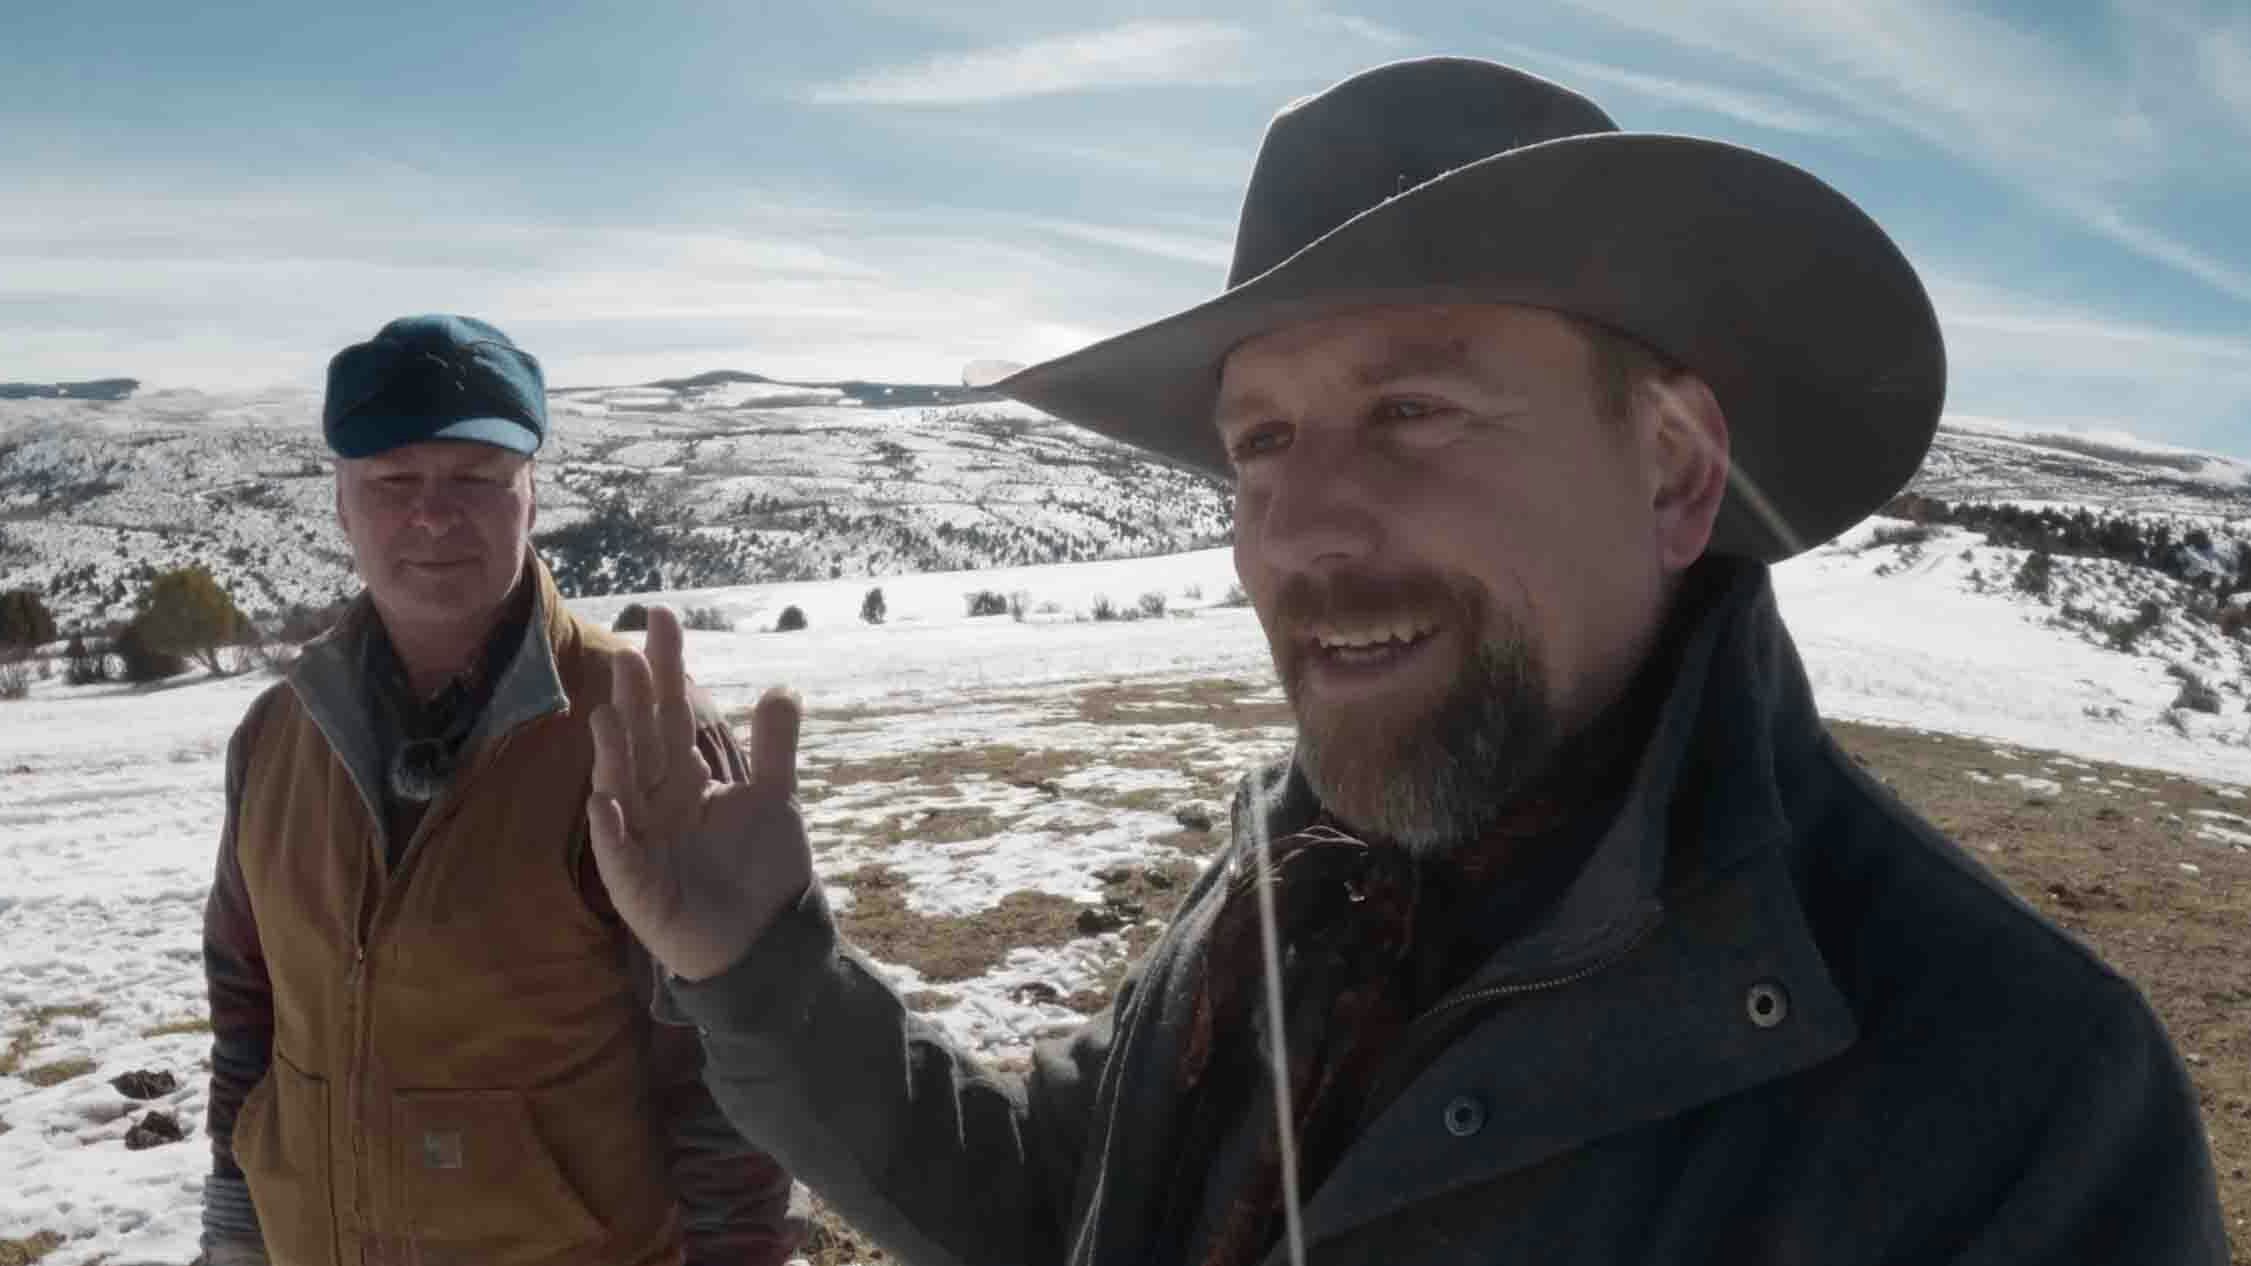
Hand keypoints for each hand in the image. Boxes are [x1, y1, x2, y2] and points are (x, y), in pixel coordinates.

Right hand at [587, 605, 813, 981]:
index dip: (667, 666)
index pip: (673, 711)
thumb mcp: (774, 801)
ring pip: (622, 790)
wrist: (762, 942)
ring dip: (613, 755)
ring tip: (608, 716)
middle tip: (628, 653)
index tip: (662, 616)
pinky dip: (613, 832)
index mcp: (685, 777)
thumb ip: (776, 747)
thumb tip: (780, 687)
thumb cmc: (758, 870)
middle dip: (635, 701)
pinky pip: (621, 858)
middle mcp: (655, 802)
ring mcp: (641, 843)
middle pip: (643, 741)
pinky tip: (605, 803)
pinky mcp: (639, 888)